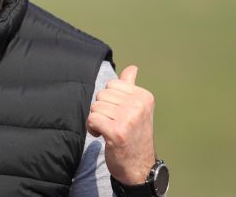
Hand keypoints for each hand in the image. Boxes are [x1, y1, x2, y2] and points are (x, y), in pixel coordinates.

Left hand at [86, 65, 155, 184]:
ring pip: (95, 107)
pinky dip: (92, 128)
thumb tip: (132, 67)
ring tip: (109, 130)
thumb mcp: (137, 109)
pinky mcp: (117, 132)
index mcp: (144, 97)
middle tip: (113, 124)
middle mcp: (139, 106)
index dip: (109, 99)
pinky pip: (92, 119)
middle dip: (102, 110)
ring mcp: (128, 118)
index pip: (112, 84)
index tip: (118, 113)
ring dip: (97, 120)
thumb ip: (131, 87)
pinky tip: (102, 136)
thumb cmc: (134, 136)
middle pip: (102, 95)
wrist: (139, 168)